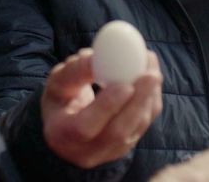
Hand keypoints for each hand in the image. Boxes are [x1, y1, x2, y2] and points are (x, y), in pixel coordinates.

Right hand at [41, 48, 162, 168]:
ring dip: (149, 97)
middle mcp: (88, 151)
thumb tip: (95, 56)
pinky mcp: (128, 145)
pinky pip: (144, 124)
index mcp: (63, 135)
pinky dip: (151, 100)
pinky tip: (152, 76)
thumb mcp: (56, 84)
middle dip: (138, 102)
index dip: (107, 106)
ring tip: (152, 66)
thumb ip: (74, 72)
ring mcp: (111, 151)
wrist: (67, 129)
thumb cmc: (60, 101)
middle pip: (118, 132)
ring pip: (136, 128)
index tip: (125, 84)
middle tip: (150, 74)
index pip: (85, 126)